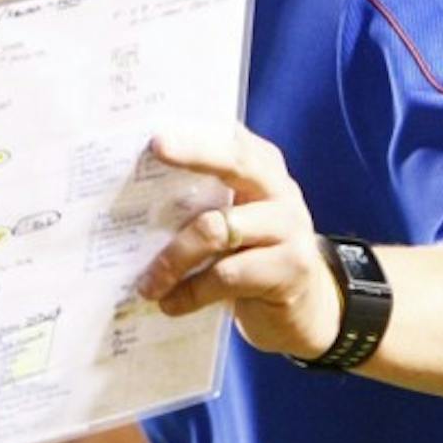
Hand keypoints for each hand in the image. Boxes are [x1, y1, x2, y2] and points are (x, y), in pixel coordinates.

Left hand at [135, 122, 341, 360]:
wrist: (306, 308)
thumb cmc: (252, 255)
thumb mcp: (235, 218)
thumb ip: (204, 198)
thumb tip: (135, 193)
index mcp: (262, 167)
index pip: (229, 137)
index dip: (194, 133)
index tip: (155, 135)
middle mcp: (279, 188)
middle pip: (235, 162)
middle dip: (192, 154)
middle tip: (155, 150)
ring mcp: (289, 226)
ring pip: (216, 229)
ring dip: (172, 259)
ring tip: (147, 283)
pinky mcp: (290, 268)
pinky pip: (226, 275)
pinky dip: (192, 292)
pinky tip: (171, 303)